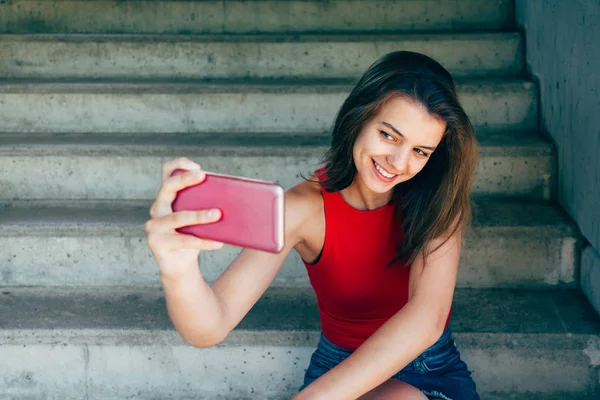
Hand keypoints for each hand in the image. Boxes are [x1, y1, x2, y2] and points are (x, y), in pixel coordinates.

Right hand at [145, 157, 223, 279]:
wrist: (179, 266)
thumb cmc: (191, 236)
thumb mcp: (197, 218)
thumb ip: (205, 205)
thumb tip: (236, 196)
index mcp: (166, 198)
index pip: (167, 172)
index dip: (179, 165)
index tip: (199, 168)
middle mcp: (157, 209)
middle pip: (167, 188)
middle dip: (185, 180)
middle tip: (203, 176)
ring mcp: (154, 227)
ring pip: (178, 217)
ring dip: (199, 215)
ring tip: (218, 214)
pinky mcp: (158, 244)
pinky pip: (184, 241)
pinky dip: (203, 241)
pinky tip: (218, 242)